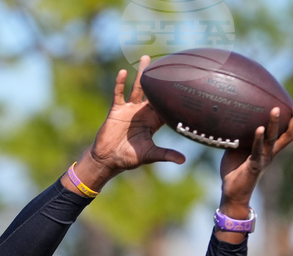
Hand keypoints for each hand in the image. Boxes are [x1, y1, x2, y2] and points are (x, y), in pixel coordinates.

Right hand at [69, 55, 185, 194]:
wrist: (108, 159)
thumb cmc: (129, 158)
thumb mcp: (150, 155)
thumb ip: (165, 154)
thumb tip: (183, 161)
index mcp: (152, 122)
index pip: (165, 106)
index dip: (172, 96)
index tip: (182, 82)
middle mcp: (142, 112)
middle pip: (153, 92)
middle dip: (159, 79)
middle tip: (168, 63)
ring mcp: (129, 109)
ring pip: (137, 88)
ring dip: (141, 74)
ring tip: (146, 59)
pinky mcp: (116, 110)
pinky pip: (119, 94)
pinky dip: (120, 84)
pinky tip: (123, 72)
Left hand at [218, 100, 292, 218]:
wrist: (232, 194)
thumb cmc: (235, 170)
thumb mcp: (238, 148)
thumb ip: (240, 135)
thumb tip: (233, 116)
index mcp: (269, 149)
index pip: (287, 133)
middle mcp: (270, 154)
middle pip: (288, 135)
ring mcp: (264, 159)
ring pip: (273, 139)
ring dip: (274, 124)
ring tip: (275, 109)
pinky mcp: (254, 165)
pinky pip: (258, 150)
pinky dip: (258, 139)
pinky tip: (259, 128)